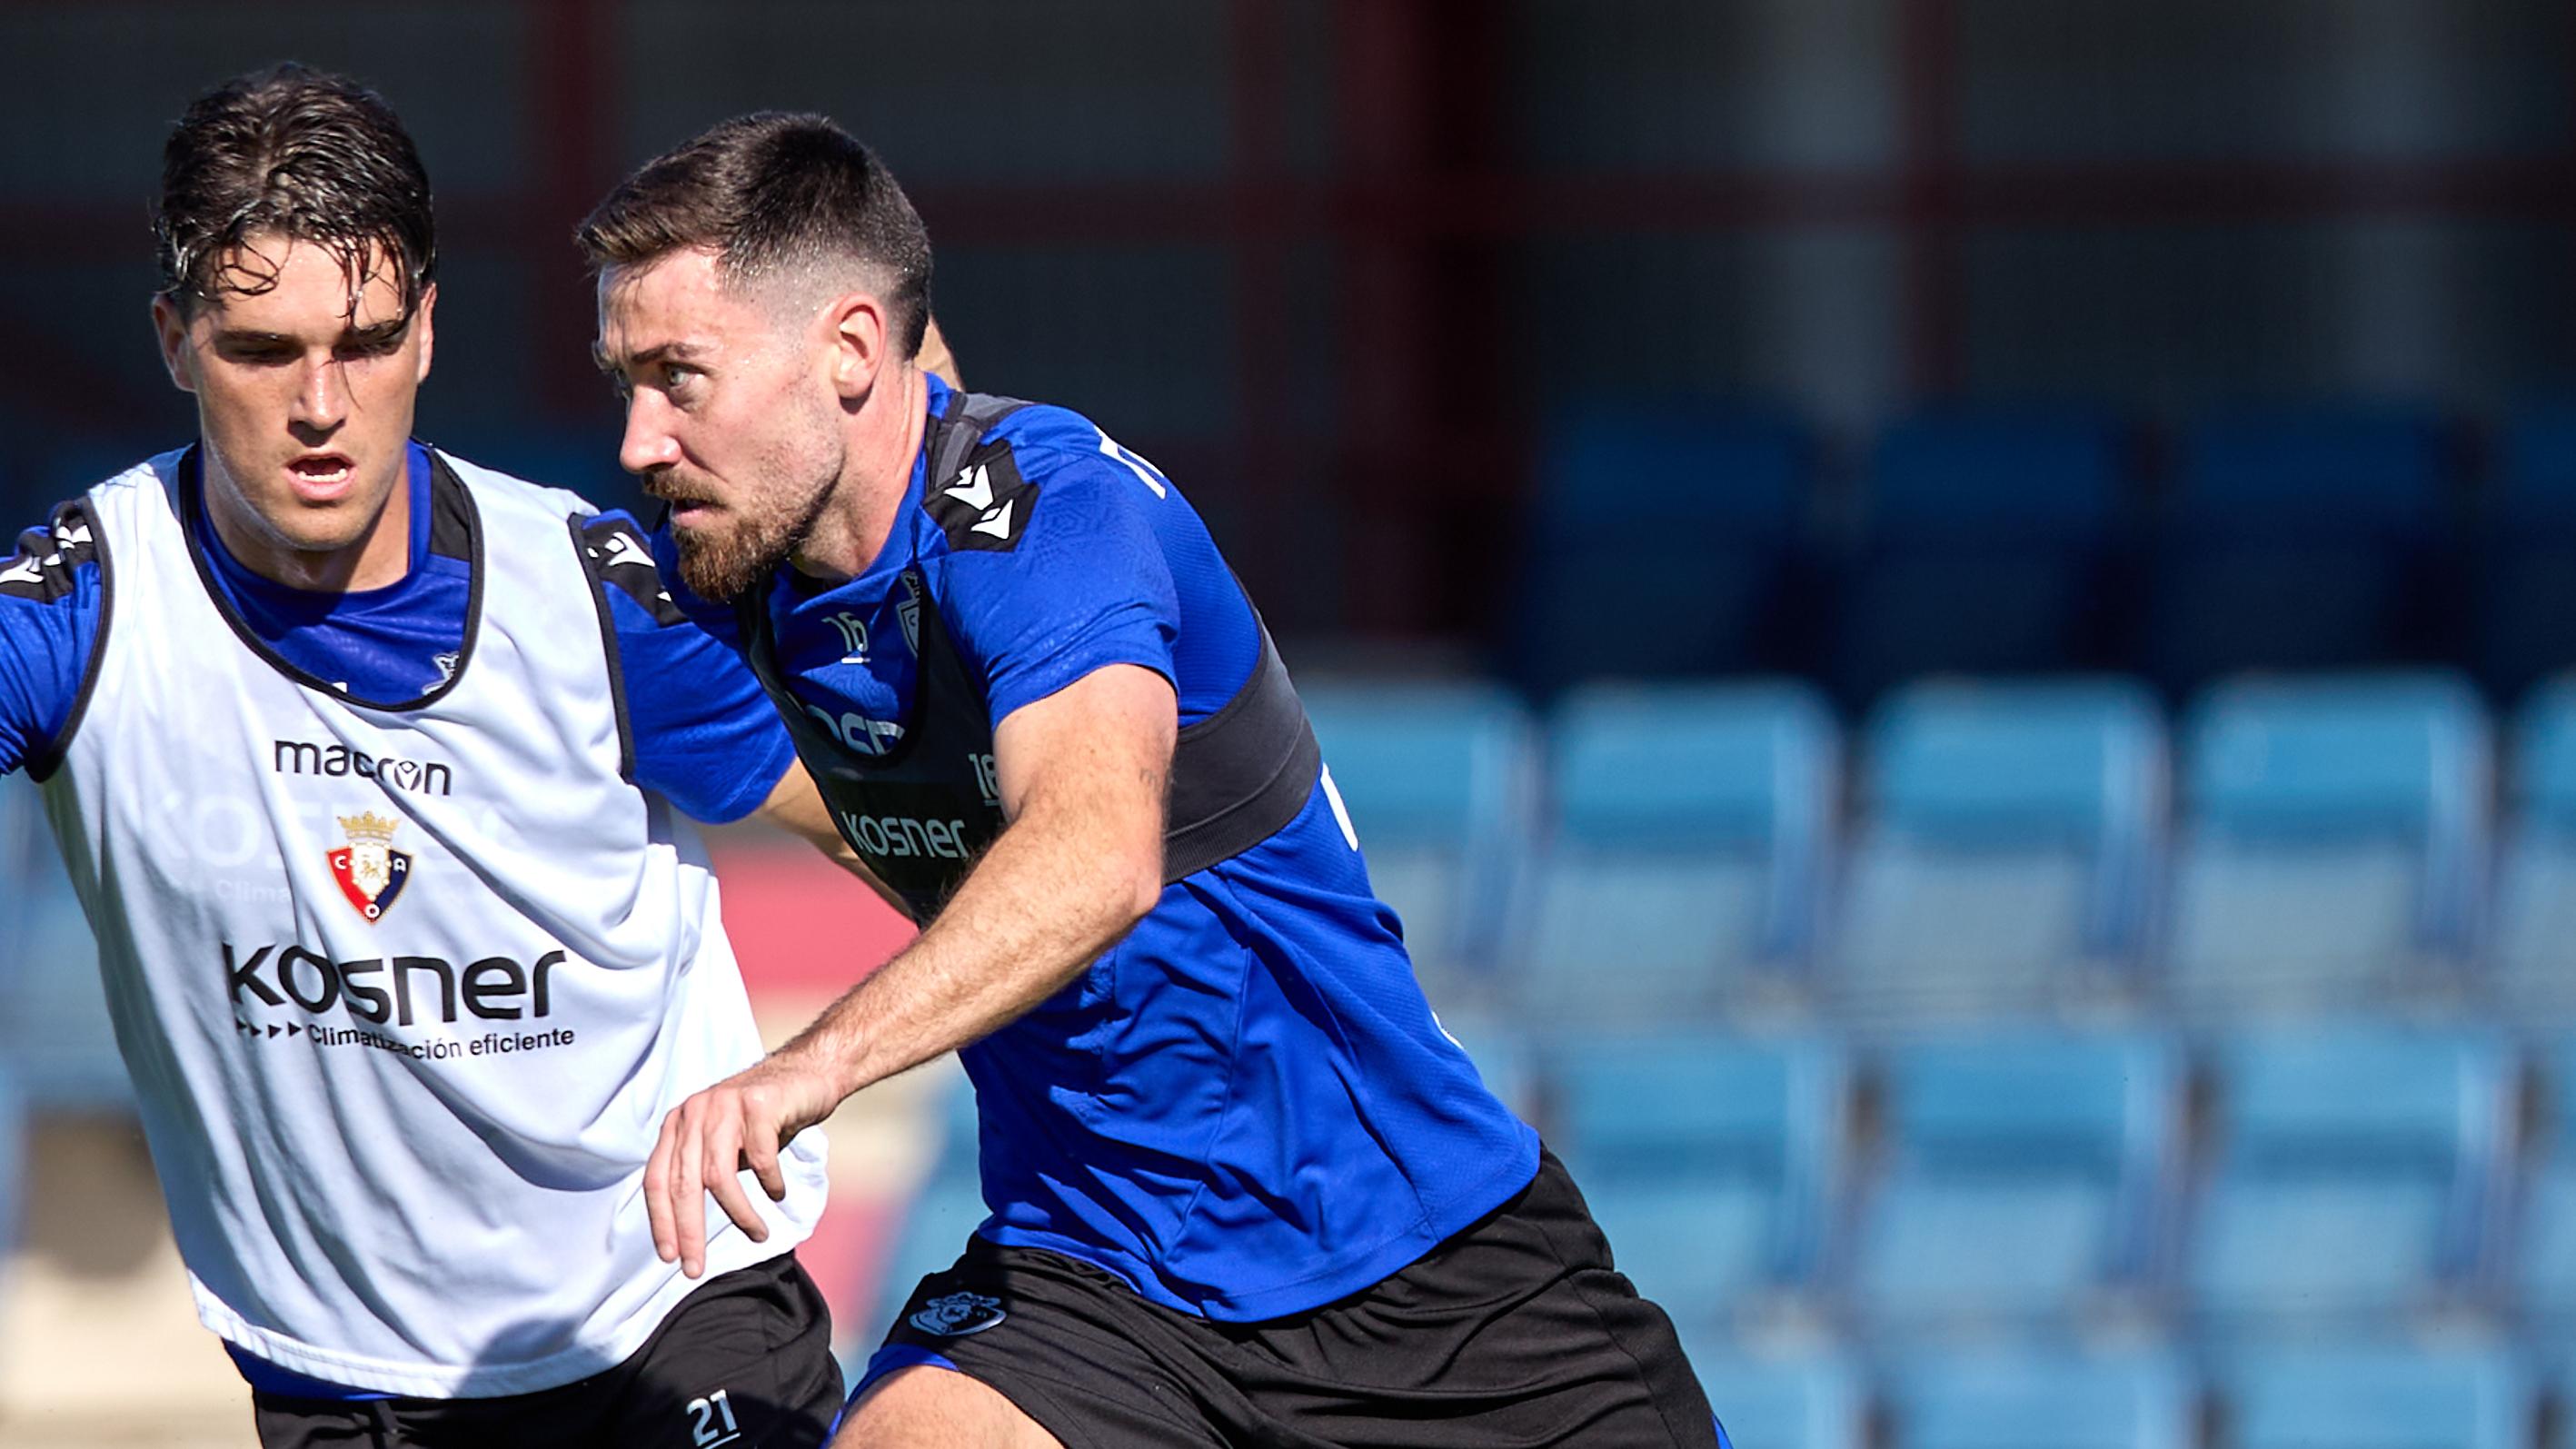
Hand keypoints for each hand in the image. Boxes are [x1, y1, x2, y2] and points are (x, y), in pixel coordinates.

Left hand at [644, 1050, 842, 1277]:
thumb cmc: (763, 1119)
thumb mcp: (722, 1143)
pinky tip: (778, 1194)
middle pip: (684, 1184)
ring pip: (719, 1175)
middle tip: (697, 1267)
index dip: (661, 1221)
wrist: (806, 1074)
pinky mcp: (758, 1103)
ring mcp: (724, 1104)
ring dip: (738, 1214)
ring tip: (759, 1234)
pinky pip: (760, 1157)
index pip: (657, 1180)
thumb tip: (685, 1227)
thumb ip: (700, 1171)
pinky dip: (770, 1183)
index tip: (670, 1257)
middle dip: (690, 1231)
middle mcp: (694, 1112)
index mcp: (678, 1124)